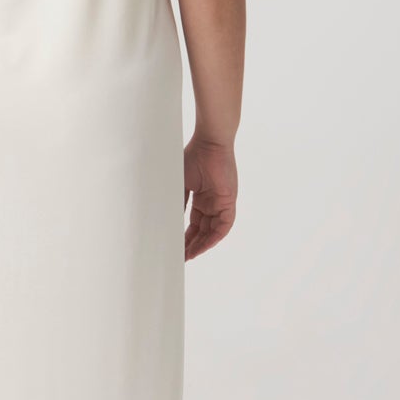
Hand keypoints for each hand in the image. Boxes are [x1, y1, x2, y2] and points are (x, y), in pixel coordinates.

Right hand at [183, 135, 235, 259]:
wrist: (210, 143)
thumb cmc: (194, 156)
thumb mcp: (181, 184)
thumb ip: (179, 202)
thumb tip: (170, 221)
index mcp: (202, 198)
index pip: (195, 223)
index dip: (186, 236)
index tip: (177, 248)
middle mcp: (213, 203)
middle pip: (203, 230)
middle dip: (192, 245)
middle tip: (181, 257)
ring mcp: (222, 203)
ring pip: (213, 231)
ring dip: (202, 244)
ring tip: (189, 255)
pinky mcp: (229, 201)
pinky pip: (224, 226)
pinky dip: (214, 237)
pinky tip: (203, 246)